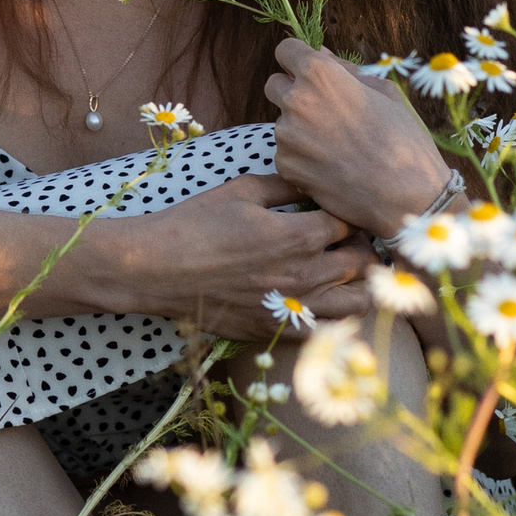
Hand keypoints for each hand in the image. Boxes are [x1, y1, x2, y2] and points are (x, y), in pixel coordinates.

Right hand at [114, 169, 376, 331]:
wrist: (155, 270)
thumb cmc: (194, 224)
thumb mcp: (241, 190)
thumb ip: (286, 186)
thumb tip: (315, 183)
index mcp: (296, 236)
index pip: (349, 224)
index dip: (347, 214)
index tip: (335, 211)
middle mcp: (302, 276)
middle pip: (360, 263)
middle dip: (359, 246)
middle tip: (344, 238)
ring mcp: (290, 310)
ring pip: (356, 303)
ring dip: (358, 285)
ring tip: (342, 272)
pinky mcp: (274, 332)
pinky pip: (325, 330)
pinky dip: (333, 314)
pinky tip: (319, 298)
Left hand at [263, 38, 460, 236]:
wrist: (405, 194)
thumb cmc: (403, 138)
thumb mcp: (384, 91)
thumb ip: (345, 69)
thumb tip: (320, 53)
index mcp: (319, 74)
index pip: (286, 50)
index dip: (298, 59)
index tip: (308, 71)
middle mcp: (295, 100)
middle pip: (275, 85)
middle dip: (293, 92)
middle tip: (324, 110)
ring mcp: (286, 135)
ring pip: (282, 122)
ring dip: (299, 128)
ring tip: (337, 145)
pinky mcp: (284, 166)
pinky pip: (286, 153)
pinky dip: (302, 158)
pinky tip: (331, 166)